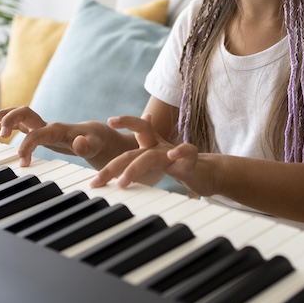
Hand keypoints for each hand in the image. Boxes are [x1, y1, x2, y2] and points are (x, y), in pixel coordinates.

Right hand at [0, 107, 121, 166]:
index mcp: (58, 130)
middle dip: (11, 120)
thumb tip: (78, 142)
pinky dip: (8, 121)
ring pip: (21, 114)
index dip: (28, 145)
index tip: (23, 161)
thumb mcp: (95, 146)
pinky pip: (21, 122)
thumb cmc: (96, 141)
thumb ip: (87, 146)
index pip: (37, 133)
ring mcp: (43, 126)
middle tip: (1, 135)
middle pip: (26, 113)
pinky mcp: (41, 130)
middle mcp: (48, 125)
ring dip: (6, 115)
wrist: (97, 135)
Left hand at [90, 114, 220, 196]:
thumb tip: (123, 145)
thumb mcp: (155, 157)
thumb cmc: (179, 165)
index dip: (126, 120)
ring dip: (134, 169)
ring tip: (122, 182)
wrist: (207, 173)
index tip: (108, 121)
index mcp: (151, 145)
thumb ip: (137, 151)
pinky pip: (186, 153)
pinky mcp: (191, 163)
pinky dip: (180, 152)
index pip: (138, 127)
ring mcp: (174, 155)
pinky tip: (172, 157)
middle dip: (112, 166)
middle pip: (133, 152)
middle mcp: (160, 147)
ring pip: (151, 157)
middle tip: (96, 180)